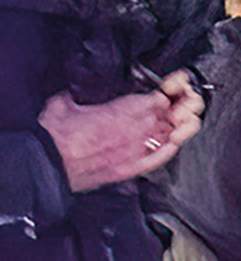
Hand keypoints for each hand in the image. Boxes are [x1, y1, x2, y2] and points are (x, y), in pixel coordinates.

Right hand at [39, 70, 202, 191]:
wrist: (45, 163)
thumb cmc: (53, 135)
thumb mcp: (65, 102)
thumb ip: (77, 95)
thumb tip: (75, 94)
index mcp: (120, 111)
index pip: (156, 99)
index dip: (164, 93)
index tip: (166, 91)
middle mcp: (132, 130)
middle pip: (164, 116)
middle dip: (171, 109)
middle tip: (173, 106)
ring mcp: (132, 151)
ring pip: (166, 136)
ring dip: (175, 127)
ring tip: (176, 122)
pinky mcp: (127, 170)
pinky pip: (156, 160)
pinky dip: (168, 151)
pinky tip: (173, 145)